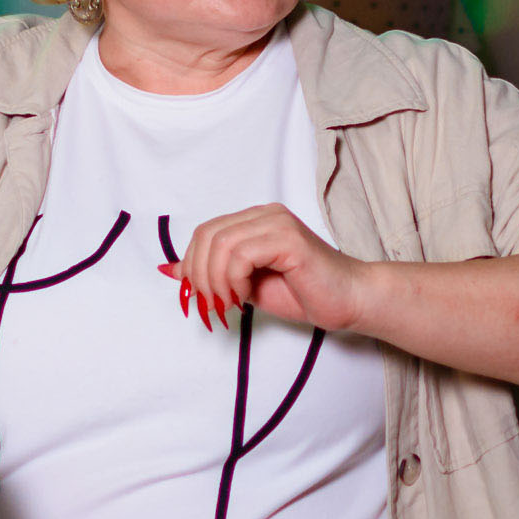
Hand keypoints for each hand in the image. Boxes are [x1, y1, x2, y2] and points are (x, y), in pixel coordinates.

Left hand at [162, 204, 372, 333]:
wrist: (348, 302)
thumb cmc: (304, 293)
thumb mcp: (244, 286)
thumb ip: (213, 274)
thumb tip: (170, 270)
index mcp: (255, 220)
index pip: (205, 232)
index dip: (192, 265)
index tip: (200, 297)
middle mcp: (266, 214)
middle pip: (207, 234)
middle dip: (200, 275)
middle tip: (213, 305)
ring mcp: (278, 222)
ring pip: (220, 243)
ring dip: (216, 281)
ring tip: (230, 303)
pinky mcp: (289, 238)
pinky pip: (242, 254)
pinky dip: (234, 279)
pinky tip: (246, 295)